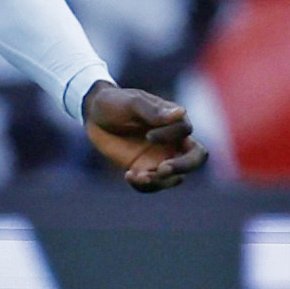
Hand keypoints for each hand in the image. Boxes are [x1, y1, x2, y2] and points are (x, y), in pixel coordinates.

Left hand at [82, 81, 206, 191]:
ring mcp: (160, 157)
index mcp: (173, 120)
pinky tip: (128, 175)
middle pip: (196, 158)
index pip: (186, 132)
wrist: (93, 115)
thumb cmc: (115, 102)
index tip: (148, 135)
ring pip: (175, 177)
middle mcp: (172, 140)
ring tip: (137, 176)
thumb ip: (153, 111)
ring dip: (159, 181)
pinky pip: (153, 184)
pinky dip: (144, 185)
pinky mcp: (145, 169)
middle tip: (162, 169)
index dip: (170, 137)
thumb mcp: (131, 103)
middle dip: (183, 166)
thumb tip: (181, 112)